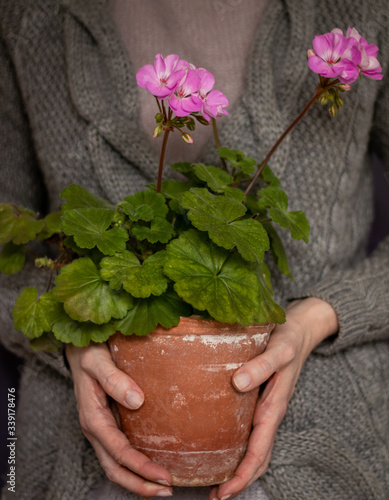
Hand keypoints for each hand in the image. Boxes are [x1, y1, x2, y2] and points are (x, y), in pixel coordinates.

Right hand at [65, 342, 172, 497]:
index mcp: (92, 418)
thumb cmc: (89, 353)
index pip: (118, 452)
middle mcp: (95, 428)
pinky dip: (134, 464)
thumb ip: (115, 379)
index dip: (141, 467)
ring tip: (162, 486)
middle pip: (115, 469)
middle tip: (167, 491)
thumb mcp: (98, 361)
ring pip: (116, 464)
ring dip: (138, 479)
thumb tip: (137, 401)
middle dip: (140, 484)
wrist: (80, 350)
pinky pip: (119, 452)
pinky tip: (152, 462)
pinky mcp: (108, 424)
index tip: (164, 476)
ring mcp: (101, 428)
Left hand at [210, 297, 338, 499]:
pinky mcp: (259, 399)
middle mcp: (269, 413)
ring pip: (254, 447)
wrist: (299, 331)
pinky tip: (221, 443)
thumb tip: (238, 383)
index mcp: (274, 407)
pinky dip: (239, 446)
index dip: (243, 474)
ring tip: (215, 479)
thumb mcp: (278, 350)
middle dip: (239, 480)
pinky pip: (250, 430)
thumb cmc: (288, 340)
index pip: (259, 451)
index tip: (224, 491)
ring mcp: (265, 408)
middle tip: (214, 495)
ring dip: (239, 467)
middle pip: (257, 457)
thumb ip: (262, 365)